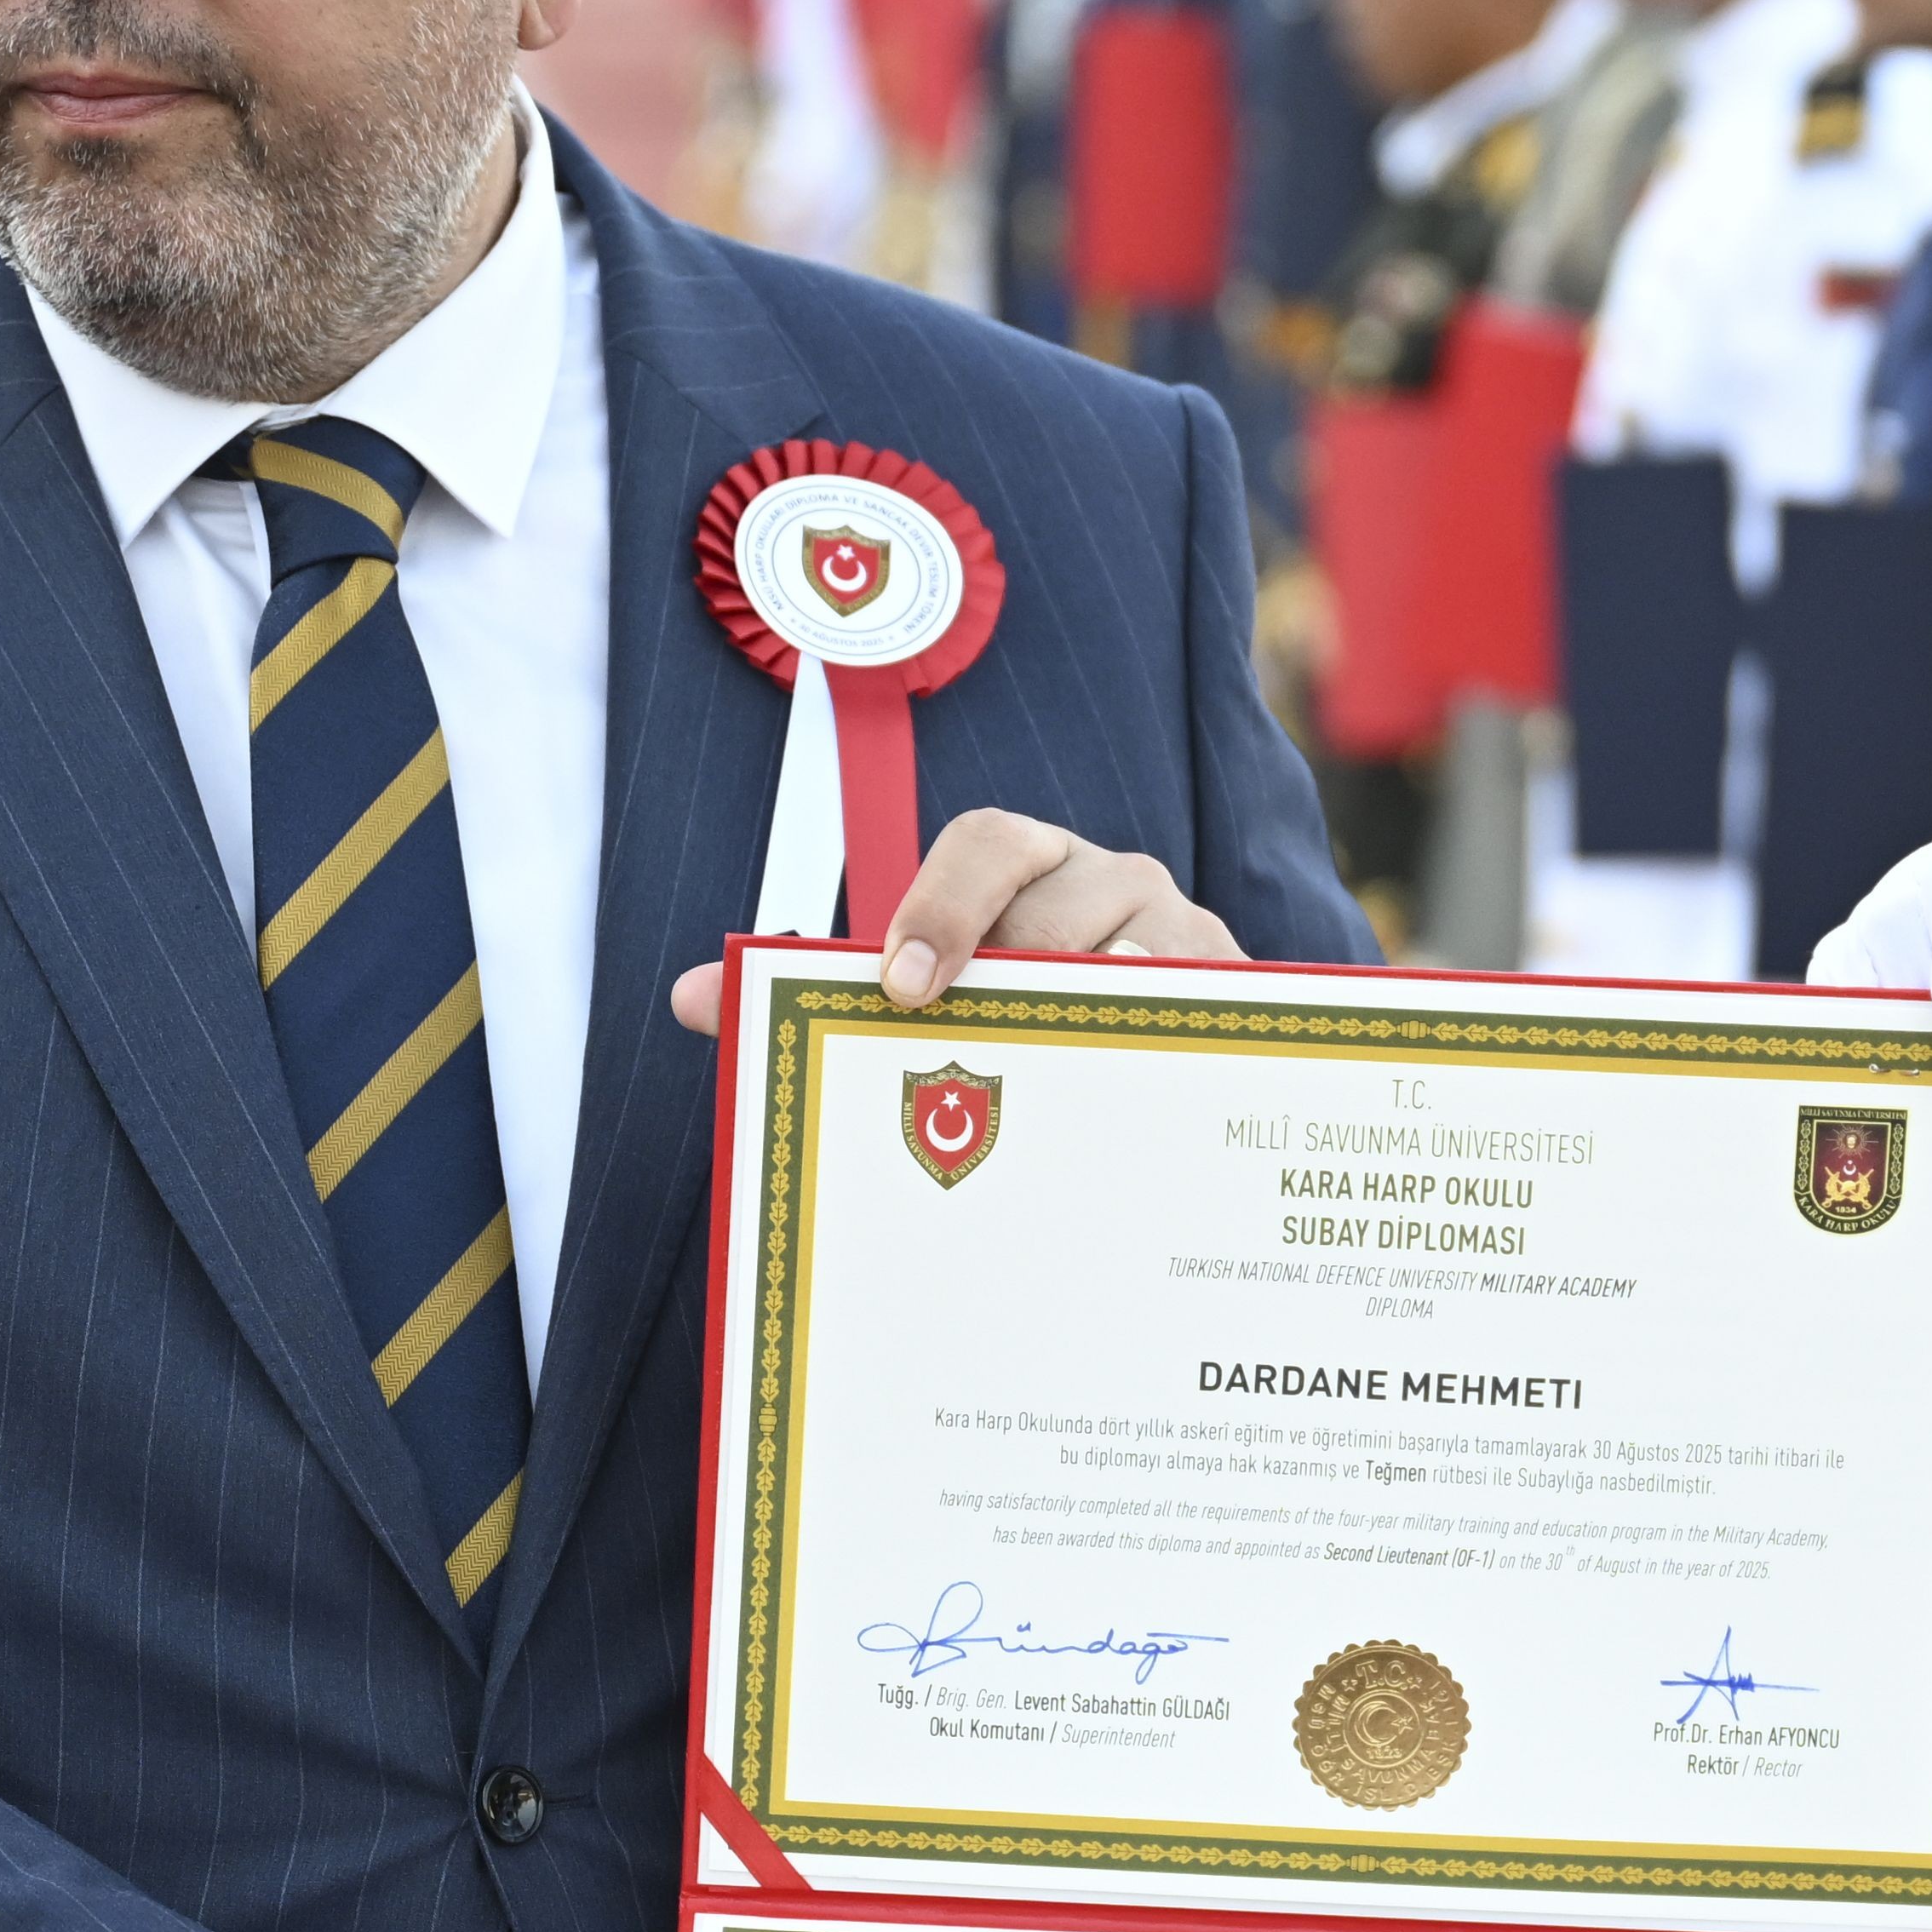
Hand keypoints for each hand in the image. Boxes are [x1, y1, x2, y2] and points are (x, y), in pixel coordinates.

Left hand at [662, 810, 1242, 1031]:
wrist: (1160, 1067)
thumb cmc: (1023, 1027)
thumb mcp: (929, 1004)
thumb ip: (818, 992)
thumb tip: (689, 997)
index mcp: (1027, 865)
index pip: (987, 839)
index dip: (942, 900)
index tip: (904, 984)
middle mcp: (1112, 878)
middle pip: (1067, 899)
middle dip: (1019, 971)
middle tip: (980, 1047)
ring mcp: (1186, 929)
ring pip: (1147, 952)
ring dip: (1102, 1010)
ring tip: (1071, 1071)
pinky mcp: (1242, 988)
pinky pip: (1212, 1002)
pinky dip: (1176, 1043)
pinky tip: (1146, 1091)